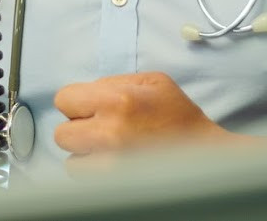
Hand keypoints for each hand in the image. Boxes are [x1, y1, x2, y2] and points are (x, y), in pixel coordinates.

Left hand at [52, 72, 244, 173]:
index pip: (64, 99)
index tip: (90, 108)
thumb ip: (114, 82)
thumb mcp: (153, 82)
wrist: (204, 155)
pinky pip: (85, 181)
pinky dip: (95, 174)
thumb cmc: (179, 116)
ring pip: (71, 162)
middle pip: (62, 133)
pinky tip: (114, 164)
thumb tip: (86, 92)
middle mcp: (110, 133)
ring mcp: (112, 165)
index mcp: (118, 100)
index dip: (76, 102)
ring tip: (109, 149)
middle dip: (78, 129)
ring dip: (85, 156)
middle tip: (99, 129)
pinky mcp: (115, 185)